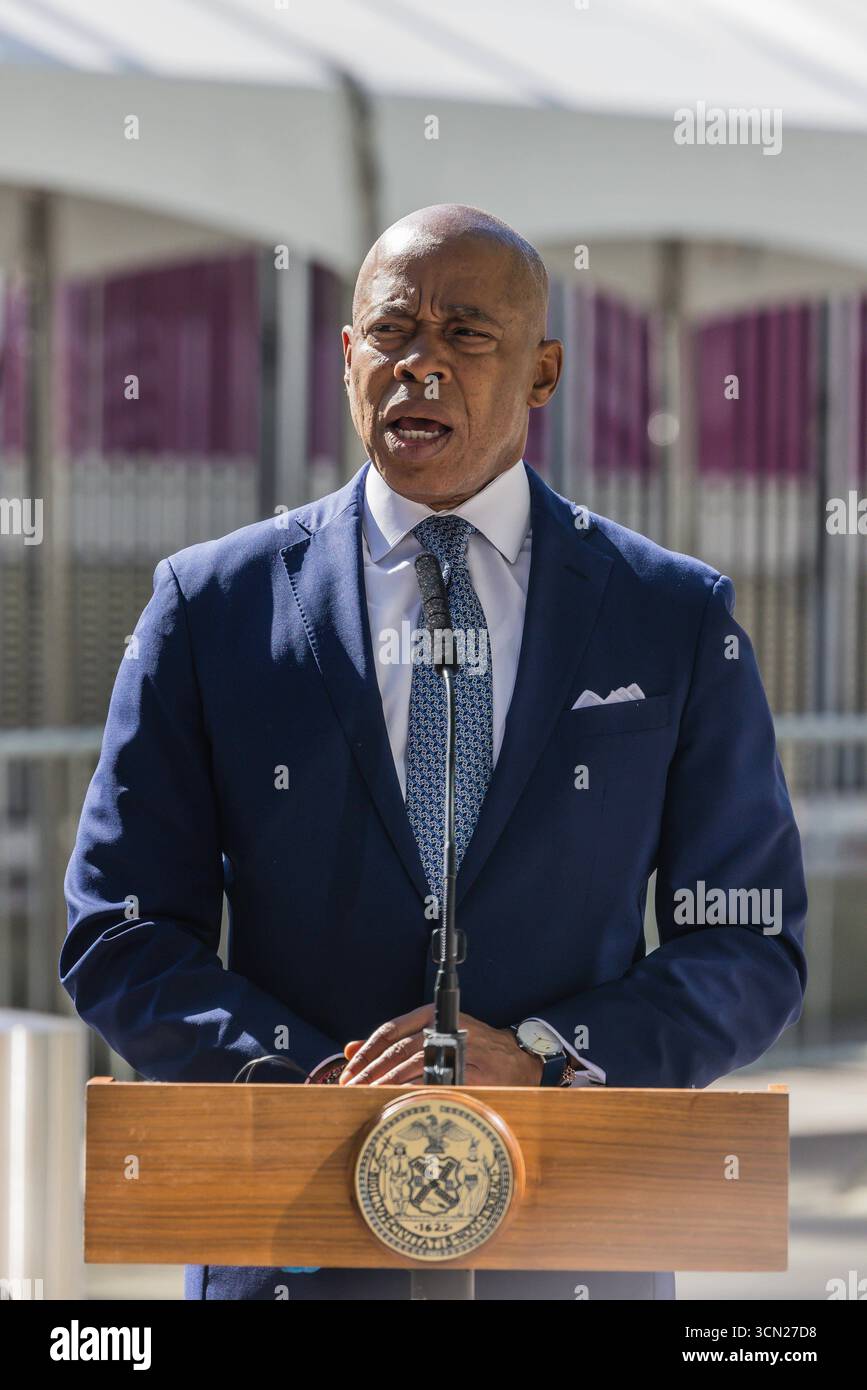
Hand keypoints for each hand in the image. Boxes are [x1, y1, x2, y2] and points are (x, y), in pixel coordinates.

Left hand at [337, 1004, 543, 1086]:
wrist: (518, 1057)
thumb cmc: (471, 1046)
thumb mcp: (433, 1033)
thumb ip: (394, 1041)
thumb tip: (350, 1049)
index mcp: (433, 1014)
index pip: (390, 1031)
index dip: (366, 1053)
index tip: (348, 1072)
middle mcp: (445, 1027)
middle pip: (398, 1051)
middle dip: (370, 1074)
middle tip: (350, 1091)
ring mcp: (460, 1049)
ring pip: (414, 1068)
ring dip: (386, 1086)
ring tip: (366, 1100)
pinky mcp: (473, 1072)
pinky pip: (437, 1085)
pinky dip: (414, 1095)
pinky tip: (399, 1105)